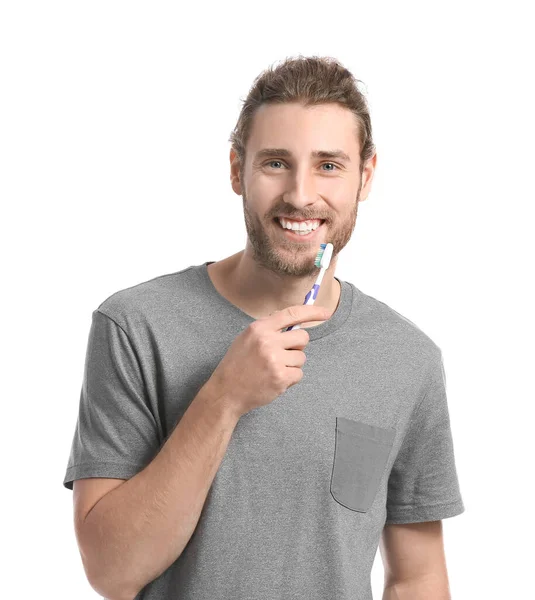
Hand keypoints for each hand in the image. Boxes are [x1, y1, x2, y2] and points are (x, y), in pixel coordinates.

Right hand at [208, 304, 331, 418]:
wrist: (226, 391)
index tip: (325, 313)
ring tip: (273, 369)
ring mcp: (274, 360)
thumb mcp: (246, 337)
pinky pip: (299, 374)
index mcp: (259, 328)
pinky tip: (274, 380)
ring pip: (301, 357)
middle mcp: (267, 341)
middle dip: (298, 346)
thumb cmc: (237, 364)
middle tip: (283, 354)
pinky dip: (290, 378)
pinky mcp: (280, 377)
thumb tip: (291, 319)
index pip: (292, 314)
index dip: (312, 312)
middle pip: (303, 337)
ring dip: (292, 364)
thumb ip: (268, 328)